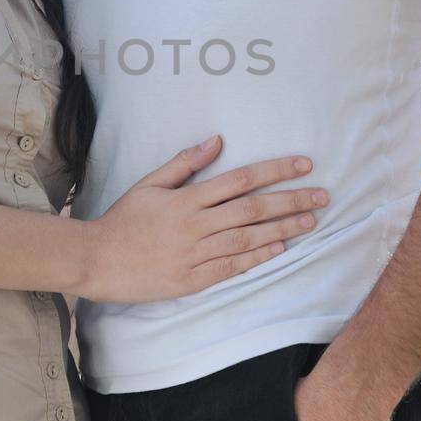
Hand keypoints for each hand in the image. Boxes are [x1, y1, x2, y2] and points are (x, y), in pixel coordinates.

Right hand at [79, 136, 329, 303]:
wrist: (97, 260)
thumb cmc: (123, 219)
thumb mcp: (149, 184)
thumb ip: (184, 164)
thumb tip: (217, 140)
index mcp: (186, 200)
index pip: (240, 180)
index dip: (275, 171)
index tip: (303, 164)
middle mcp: (194, 226)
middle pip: (252, 210)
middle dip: (291, 200)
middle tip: (323, 195)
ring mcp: (194, 255)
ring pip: (248, 239)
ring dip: (283, 229)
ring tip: (311, 220)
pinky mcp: (193, 280)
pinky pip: (232, 267)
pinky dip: (258, 258)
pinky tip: (280, 248)